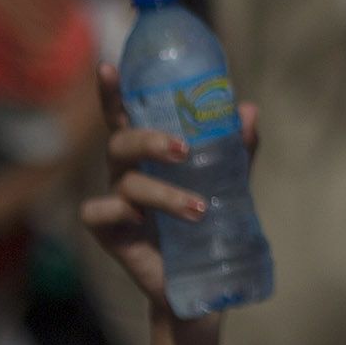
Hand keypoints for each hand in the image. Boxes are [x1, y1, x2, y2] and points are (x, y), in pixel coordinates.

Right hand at [75, 60, 255, 314]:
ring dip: (164, 193)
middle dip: (151, 140)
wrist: (202, 279)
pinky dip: (121, 213)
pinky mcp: (108, 231)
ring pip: (125, 182)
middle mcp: (127, 171)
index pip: (127, 116)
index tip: (108, 65)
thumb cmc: (209, 219)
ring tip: (200, 208)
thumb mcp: (229, 181)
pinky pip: (98, 212)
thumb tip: (247, 110)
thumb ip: (236, 148)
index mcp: (150, 153)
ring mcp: (115, 201)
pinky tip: (145, 223)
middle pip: (121, 141)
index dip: (113, 92)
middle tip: (185, 150)